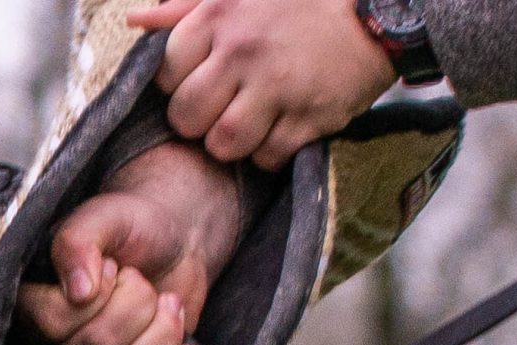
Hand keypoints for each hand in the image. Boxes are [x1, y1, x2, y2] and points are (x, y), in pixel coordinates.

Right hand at [20, 141, 245, 344]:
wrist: (175, 241)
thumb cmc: (132, 225)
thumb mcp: (104, 217)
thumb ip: (78, 242)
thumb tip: (78, 293)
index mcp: (36, 305)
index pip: (54, 326)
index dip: (100, 297)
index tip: (114, 267)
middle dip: (139, 309)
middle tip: (147, 283)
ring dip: (163, 336)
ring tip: (168, 305)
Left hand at [130, 0, 395, 170]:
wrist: (381, 10)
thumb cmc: (299, 3)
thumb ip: (185, 6)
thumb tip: (135, 19)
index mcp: (218, 17)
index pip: (164, 75)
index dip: (181, 85)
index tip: (205, 78)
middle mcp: (243, 51)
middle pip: (187, 117)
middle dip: (199, 121)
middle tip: (225, 106)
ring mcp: (277, 86)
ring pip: (222, 144)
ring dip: (233, 141)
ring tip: (253, 119)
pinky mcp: (309, 116)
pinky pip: (267, 157)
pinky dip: (271, 150)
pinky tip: (284, 125)